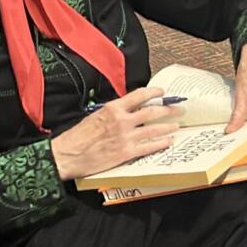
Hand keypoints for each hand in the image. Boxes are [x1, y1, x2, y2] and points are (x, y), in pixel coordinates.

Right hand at [50, 87, 180, 180]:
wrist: (68, 155)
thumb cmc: (77, 137)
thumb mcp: (95, 116)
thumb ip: (112, 112)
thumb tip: (126, 111)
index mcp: (113, 108)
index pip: (139, 95)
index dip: (154, 92)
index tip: (162, 91)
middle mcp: (122, 120)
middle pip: (152, 111)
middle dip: (168, 109)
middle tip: (178, 108)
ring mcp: (126, 137)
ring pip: (154, 129)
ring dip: (168, 126)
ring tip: (176, 125)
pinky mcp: (126, 153)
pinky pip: (149, 146)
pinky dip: (161, 143)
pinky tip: (168, 141)